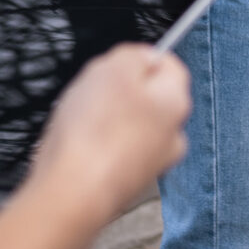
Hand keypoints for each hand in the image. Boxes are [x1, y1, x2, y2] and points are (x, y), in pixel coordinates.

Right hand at [27, 45, 189, 225]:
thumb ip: (135, 55)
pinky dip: (96, 144)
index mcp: (176, 103)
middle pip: (147, 96)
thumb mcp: (114, 69)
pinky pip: (113, 150)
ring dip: (104, 118)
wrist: (72, 193)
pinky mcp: (127, 182)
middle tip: (92, 94)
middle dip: (118, 90)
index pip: (169, 65)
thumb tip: (144, 57)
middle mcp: (172, 135)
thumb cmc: (94, 134)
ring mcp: (151, 162)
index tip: (114, 65)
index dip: (138, 59)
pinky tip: (77, 145)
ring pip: (127, 124)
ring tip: (79, 123)